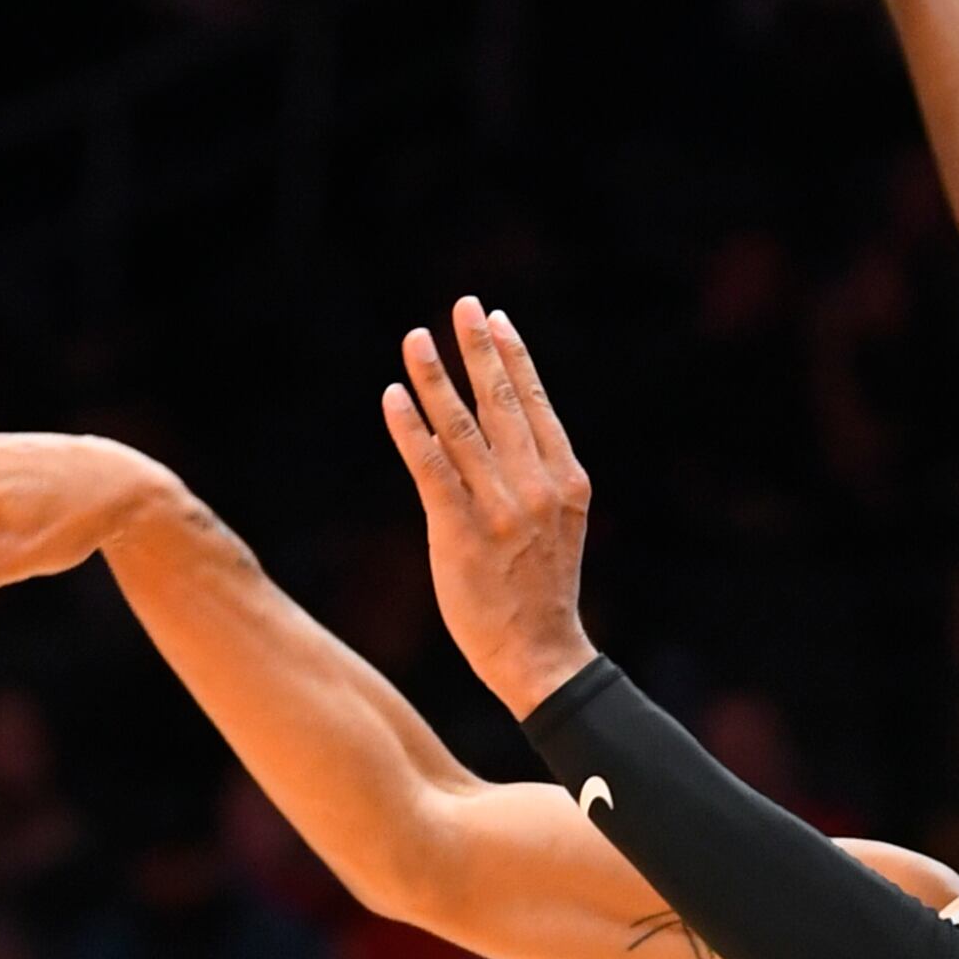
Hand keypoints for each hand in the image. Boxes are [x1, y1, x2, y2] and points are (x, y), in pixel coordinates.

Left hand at [382, 298, 598, 716]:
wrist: (540, 655)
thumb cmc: (541, 591)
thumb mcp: (556, 525)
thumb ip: (531, 478)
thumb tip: (485, 432)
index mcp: (565, 479)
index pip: (535, 404)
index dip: (514, 358)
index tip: (497, 319)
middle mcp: (536, 486)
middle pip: (501, 402)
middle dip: (480, 348)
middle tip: (462, 304)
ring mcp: (500, 509)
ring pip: (461, 427)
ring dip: (436, 377)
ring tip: (415, 338)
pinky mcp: (461, 533)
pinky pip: (431, 469)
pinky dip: (410, 430)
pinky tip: (393, 396)